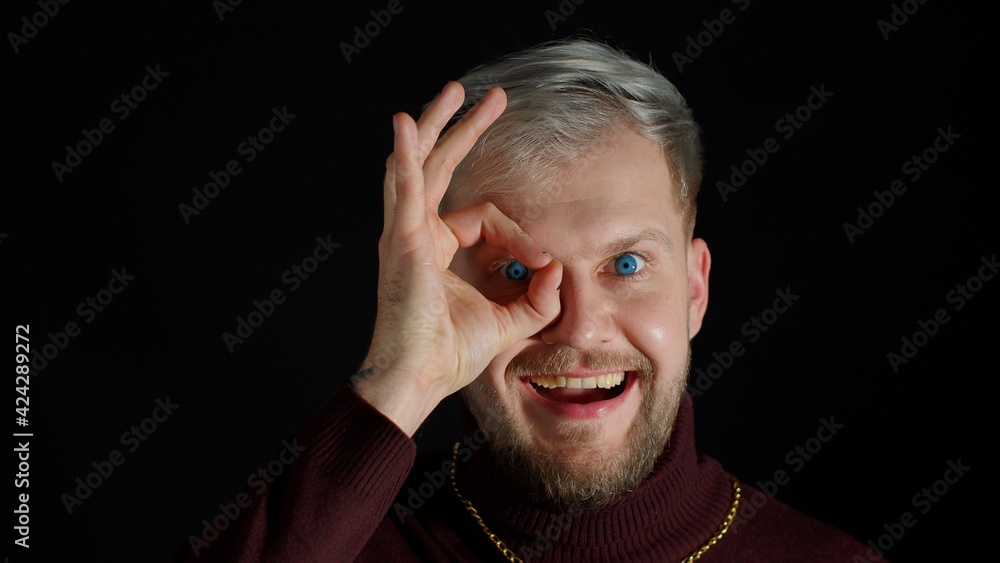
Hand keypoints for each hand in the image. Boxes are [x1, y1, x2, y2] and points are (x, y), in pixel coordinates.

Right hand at [352, 82, 562, 435]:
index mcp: (438, 249)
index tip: (541, 263)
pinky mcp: (402, 241)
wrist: (420, 379)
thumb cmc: (451, 354)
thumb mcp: (509, 320)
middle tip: (492, 98)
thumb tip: (558, 267)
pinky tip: (407, 125)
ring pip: (422, 165)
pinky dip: (406, 155)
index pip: (485, 219)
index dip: (520, 236)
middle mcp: (418, 234)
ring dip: (439, 125)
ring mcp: (406, 234)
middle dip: (467, 130)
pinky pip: (404, 188)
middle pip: (442, 168)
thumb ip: (537, 296)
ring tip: (456, 91)